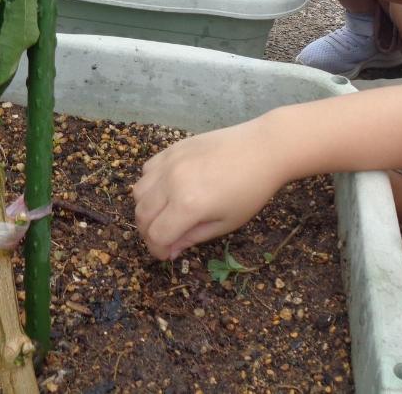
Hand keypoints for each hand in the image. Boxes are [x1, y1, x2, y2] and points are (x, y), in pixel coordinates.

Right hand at [133, 118, 288, 259]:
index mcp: (188, 205)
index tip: (168, 254)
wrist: (263, 149)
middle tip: (165, 238)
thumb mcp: (226, 223)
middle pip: (142, 216)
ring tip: (164, 214)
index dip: (158, 250)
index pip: (156, 235)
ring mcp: (170, 162)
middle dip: (149, 233)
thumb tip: (170, 250)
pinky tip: (167, 190)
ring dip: (146, 209)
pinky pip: (147, 170)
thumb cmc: (251, 190)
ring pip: (138, 192)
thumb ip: (193, 237)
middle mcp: (172, 182)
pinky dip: (149, 184)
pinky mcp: (173, 148)